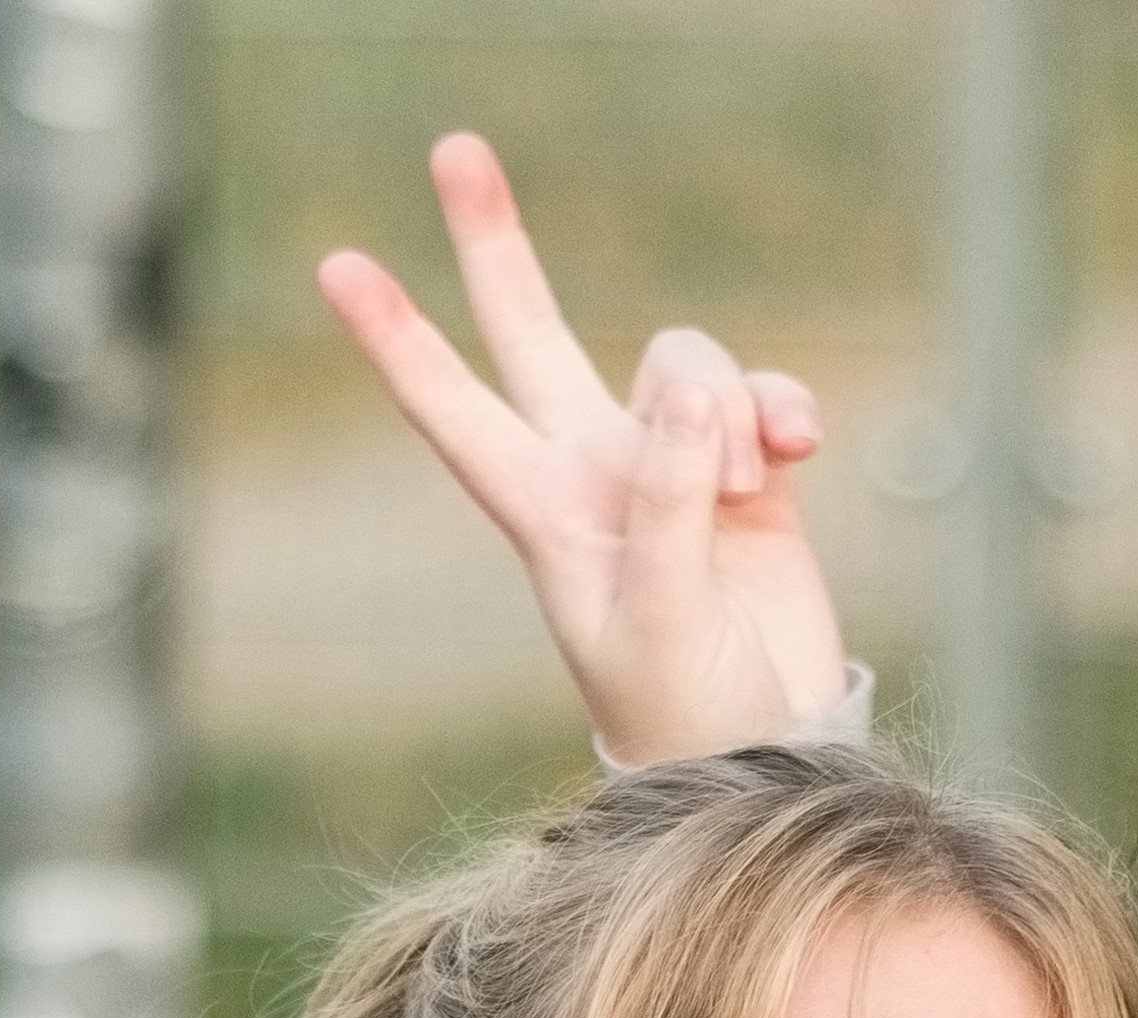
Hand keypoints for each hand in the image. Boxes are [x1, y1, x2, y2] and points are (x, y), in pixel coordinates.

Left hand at [317, 131, 849, 771]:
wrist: (773, 751)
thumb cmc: (686, 707)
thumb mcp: (659, 615)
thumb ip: (666, 501)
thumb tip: (688, 397)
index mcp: (542, 511)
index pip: (453, 410)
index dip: (398, 339)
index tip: (338, 266)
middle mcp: (594, 470)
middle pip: (532, 330)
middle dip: (496, 243)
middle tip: (455, 147)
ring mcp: (671, 463)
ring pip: (682, 363)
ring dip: (724, 407)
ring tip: (749, 493)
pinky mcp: (749, 468)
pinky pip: (760, 394)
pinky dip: (781, 410)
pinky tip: (799, 453)